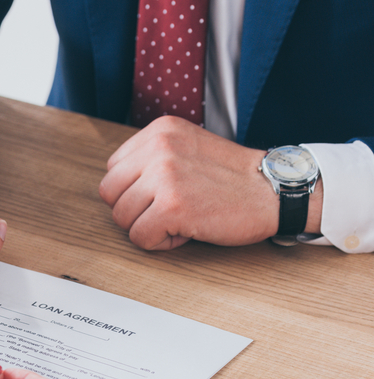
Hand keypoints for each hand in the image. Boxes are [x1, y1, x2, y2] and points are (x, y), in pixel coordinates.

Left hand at [99, 116, 322, 249]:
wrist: (273, 190)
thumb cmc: (231, 176)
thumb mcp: (187, 147)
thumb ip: (151, 158)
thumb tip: (117, 185)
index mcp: (159, 131)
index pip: (113, 169)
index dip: (135, 189)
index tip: (165, 192)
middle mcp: (158, 148)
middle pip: (110, 193)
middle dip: (134, 209)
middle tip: (169, 209)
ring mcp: (164, 177)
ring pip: (121, 218)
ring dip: (149, 226)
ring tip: (182, 216)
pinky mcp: (171, 207)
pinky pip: (140, 237)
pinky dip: (161, 243)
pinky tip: (187, 230)